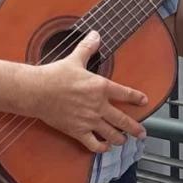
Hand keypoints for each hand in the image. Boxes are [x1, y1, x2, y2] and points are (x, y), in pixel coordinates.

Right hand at [31, 31, 147, 152]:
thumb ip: (88, 48)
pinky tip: (104, 147)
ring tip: (123, 140)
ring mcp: (89, 120)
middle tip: (142, 133)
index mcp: (101, 87)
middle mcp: (99, 106)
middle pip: (123, 120)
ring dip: (120, 138)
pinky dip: (101, 147)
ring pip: (111, 134)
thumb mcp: (75, 59)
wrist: (38, 91)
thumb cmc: (56, 75)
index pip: (126, 94)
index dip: (137, 98)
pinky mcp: (77, 131)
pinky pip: (93, 144)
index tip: (144, 101)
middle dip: (135, 128)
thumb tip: (95, 34)